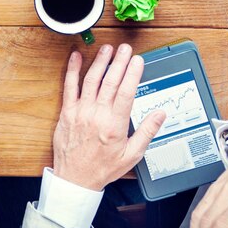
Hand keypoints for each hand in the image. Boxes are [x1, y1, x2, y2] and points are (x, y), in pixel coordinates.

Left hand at [52, 44, 165, 191]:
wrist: (75, 179)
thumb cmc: (103, 168)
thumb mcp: (132, 155)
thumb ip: (146, 132)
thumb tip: (160, 114)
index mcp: (114, 125)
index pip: (126, 92)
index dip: (133, 74)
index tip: (138, 60)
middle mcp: (96, 115)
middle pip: (110, 82)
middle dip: (119, 62)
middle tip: (126, 48)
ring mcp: (80, 112)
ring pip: (91, 80)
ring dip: (100, 62)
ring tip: (108, 48)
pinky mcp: (66, 112)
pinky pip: (69, 86)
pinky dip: (72, 70)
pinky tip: (77, 56)